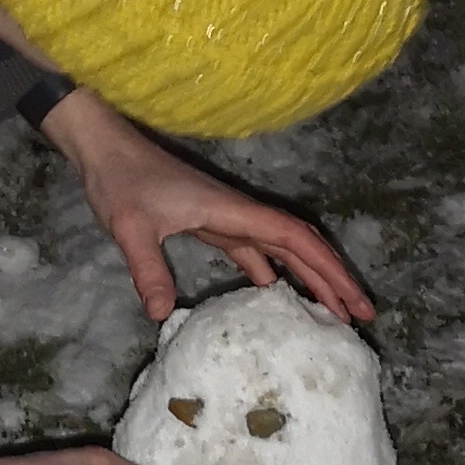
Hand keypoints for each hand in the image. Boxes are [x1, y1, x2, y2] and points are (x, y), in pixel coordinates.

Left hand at [44, 90, 374, 324]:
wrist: (103, 149)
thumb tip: (161, 315)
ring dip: (307, 277)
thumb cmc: (120, 180)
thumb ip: (147, 268)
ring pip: (281, 249)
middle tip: (360, 315)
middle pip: (299, 245)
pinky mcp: (211, 224)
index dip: (326, 269)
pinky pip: (254, 251)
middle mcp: (239, 213)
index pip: (293, 239)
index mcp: (232, 210)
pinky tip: (278, 297)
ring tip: (332, 313)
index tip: (351, 300)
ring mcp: (227, 218)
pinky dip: (273, 273)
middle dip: (332, 277)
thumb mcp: (129, 227)